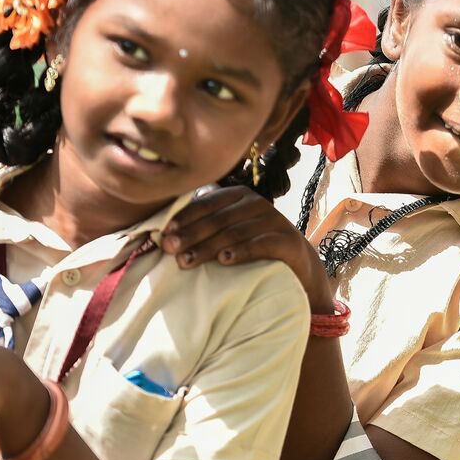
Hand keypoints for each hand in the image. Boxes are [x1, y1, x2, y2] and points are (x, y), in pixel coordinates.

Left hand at [163, 186, 333, 309]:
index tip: (163, 234)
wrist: (296, 263)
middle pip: (217, 218)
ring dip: (208, 247)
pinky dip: (241, 251)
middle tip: (170, 250)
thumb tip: (165, 233)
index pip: (206, 202)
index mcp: (238, 195)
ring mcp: (274, 220)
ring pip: (235, 232)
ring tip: (187, 261)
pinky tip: (224, 259)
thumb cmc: (252, 246)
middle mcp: (256, 203)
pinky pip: (261, 244)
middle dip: (190, 234)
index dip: (184, 218)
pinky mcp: (287, 240)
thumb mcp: (229, 230)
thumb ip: (205, 225)